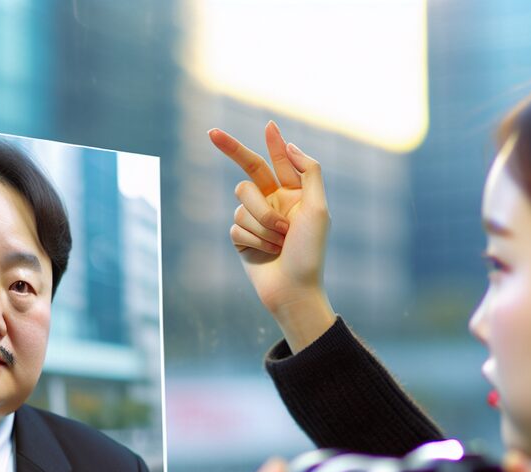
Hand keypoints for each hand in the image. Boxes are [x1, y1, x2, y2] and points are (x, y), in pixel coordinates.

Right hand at [209, 122, 335, 352]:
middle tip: (211, 133)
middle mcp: (273, 204)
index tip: (269, 124)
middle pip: (249, 170)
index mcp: (295, 195)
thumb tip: (289, 145)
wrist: (293, 289)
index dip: (273, 144)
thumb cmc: (309, 251)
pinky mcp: (240, 238)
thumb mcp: (318, 208)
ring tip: (280, 240)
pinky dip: (254, 237)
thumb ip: (309, 172)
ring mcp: (255, 220)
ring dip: (263, 220)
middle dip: (232, 149)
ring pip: (243, 200)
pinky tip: (266, 252)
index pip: (279, 162)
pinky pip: (236, 224)